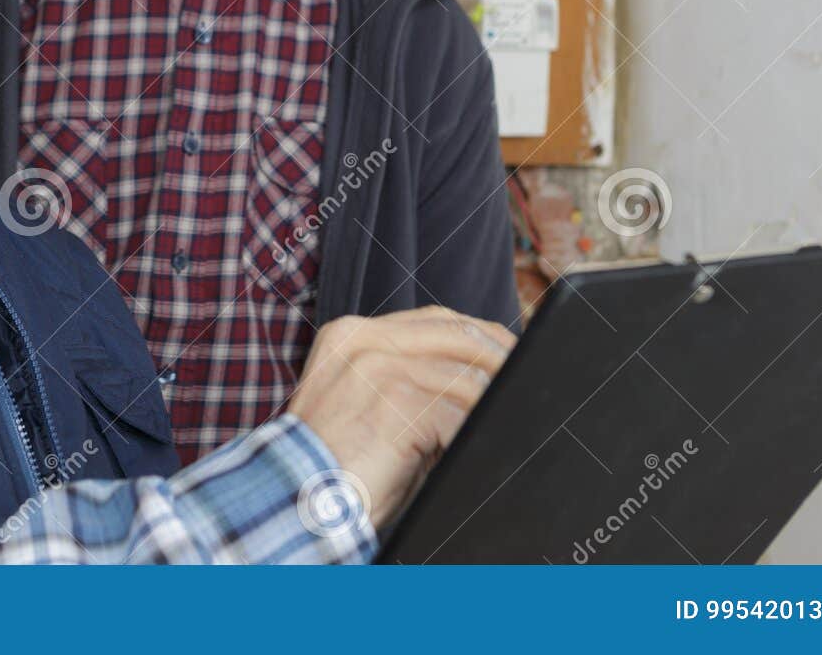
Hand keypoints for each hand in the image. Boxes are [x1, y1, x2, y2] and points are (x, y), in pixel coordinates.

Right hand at [286, 306, 515, 531]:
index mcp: (351, 334)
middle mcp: (362, 340)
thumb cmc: (334, 466)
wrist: (295, 503)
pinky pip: (461, 411)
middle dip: (500, 359)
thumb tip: (476, 377)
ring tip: (506, 422)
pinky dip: (476, 431)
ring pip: (467, 374)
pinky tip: (477, 447)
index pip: (435, 319)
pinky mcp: (397, 399)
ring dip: (491, 403)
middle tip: (526, 385)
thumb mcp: (370, 405)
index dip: (479, 336)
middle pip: (457, 333)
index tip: (508, 355)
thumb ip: (410, 379)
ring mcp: (378, 366)